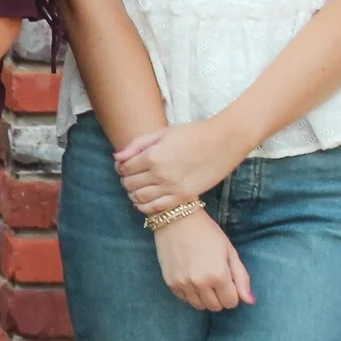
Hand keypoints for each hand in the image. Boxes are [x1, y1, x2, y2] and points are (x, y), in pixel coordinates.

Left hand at [115, 119, 242, 215]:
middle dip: (126, 181)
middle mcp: (160, 173)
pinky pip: (157, 208)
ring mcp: (172, 187)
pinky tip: (142, 203)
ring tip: (136, 189)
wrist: (223, 141)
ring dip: (133, 194)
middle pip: (130, 184)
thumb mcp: (162, 133)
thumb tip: (117, 158)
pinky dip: (144, 207)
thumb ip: (137, 145)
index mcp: (153, 155)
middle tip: (130, 177)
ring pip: (140, 198)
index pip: (124, 168)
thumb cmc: (192, 133)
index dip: (121, 168)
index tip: (125, 166)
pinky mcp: (184, 196)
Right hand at [152, 210, 253, 310]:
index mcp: (218, 275)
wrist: (176, 219)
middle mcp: (200, 283)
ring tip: (204, 281)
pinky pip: (185, 299)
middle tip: (217, 281)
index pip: (231, 302)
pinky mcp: (170, 282)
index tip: (229, 282)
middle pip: (216, 306)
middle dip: (220, 297)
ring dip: (205, 298)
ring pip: (199, 306)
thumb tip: (251, 301)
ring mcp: (183, 284)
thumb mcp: (229, 251)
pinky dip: (191, 294)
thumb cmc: (207, 232)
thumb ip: (242, 278)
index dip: (233, 294)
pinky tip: (192, 279)